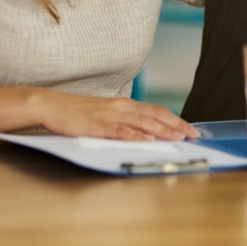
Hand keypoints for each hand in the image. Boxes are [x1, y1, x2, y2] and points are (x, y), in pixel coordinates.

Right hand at [38, 91, 198, 140]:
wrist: (53, 106)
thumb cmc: (80, 112)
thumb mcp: (107, 113)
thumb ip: (125, 120)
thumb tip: (145, 131)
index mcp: (126, 104)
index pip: (157, 111)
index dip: (176, 119)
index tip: (191, 128)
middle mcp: (122, 107)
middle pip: (156, 115)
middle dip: (177, 125)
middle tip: (193, 135)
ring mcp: (111, 115)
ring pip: (143, 123)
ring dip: (163, 131)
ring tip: (178, 137)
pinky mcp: (98, 125)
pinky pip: (121, 131)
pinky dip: (136, 136)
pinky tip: (148, 141)